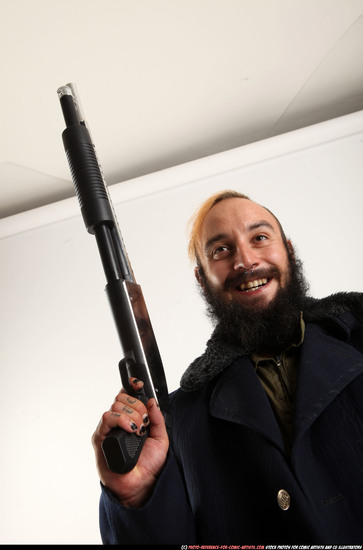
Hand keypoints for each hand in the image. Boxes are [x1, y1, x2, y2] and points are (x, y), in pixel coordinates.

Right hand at [92, 378, 168, 507]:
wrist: (142, 485)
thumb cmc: (149, 464)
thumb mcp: (161, 438)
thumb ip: (157, 418)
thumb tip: (152, 401)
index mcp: (130, 418)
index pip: (127, 395)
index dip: (132, 387)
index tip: (140, 384)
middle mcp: (118, 422)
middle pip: (121, 398)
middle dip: (137, 406)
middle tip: (144, 421)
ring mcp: (108, 429)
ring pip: (115, 406)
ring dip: (131, 414)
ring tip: (138, 429)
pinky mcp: (100, 439)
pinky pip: (106, 420)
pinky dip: (120, 420)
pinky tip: (130, 429)